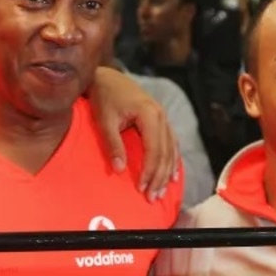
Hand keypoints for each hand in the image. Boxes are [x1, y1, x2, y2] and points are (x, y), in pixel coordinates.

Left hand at [88, 66, 179, 200]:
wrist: (107, 77)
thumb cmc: (104, 97)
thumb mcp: (104, 120)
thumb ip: (113, 144)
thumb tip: (119, 170)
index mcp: (149, 114)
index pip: (154, 149)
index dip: (149, 171)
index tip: (142, 188)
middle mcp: (161, 115)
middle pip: (165, 152)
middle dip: (159, 177)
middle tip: (152, 198)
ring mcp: (163, 116)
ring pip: (170, 149)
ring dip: (166, 172)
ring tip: (161, 192)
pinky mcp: (160, 119)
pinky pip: (171, 142)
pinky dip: (172, 160)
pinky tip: (172, 174)